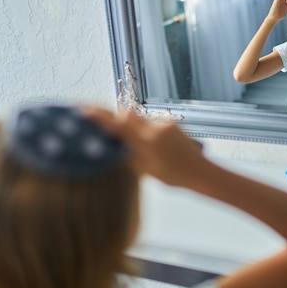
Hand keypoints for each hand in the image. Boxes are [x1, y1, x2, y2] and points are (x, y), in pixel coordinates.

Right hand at [84, 107, 206, 187]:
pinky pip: (151, 122)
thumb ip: (129, 155)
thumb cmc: (174, 176)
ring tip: (140, 147)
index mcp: (148, 142)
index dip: (101, 117)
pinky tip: (154, 146)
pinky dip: (146, 131)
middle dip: (114, 117)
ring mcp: (165, 123)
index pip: (120, 126)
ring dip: (133, 128)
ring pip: (140, 120)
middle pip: (128, 115)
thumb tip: (111, 145)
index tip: (85, 110)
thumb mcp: (147, 171)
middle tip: (100, 121)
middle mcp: (156, 128)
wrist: (201, 172)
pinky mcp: (171, 122)